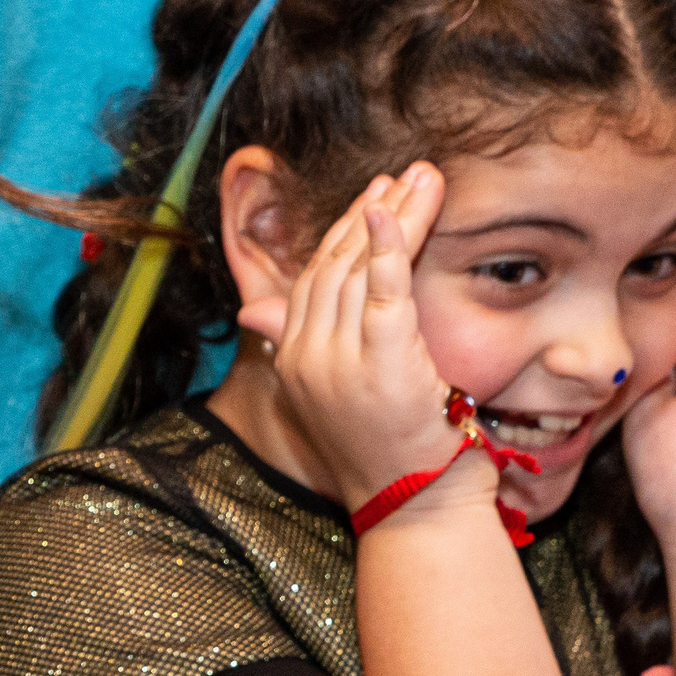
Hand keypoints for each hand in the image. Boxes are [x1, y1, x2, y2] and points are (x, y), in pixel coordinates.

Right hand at [237, 162, 485, 513]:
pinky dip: (390, 246)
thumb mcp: (333, 395)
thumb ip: (303, 344)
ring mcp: (339, 361)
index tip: (373, 196)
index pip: (313, 280)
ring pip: (363, 270)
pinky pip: (384, 291)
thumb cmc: (386, 452)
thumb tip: (252, 312)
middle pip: (336, 266)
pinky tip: (397, 212)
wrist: (410, 505)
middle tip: (407, 171)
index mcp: (292, 361)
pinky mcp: (381, 362)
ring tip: (424, 178)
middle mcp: (306, 357)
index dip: (342, 233)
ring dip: (393, 215)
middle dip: (371, 211)